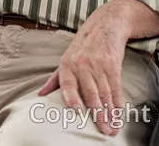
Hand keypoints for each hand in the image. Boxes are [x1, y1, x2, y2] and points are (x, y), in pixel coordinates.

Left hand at [37, 3, 130, 135]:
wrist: (104, 26)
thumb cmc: (81, 48)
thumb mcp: (65, 60)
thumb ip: (54, 80)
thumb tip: (40, 96)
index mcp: (66, 65)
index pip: (67, 84)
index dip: (72, 97)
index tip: (76, 111)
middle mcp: (81, 65)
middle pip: (90, 93)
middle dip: (97, 114)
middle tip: (103, 131)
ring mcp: (98, 64)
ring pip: (104, 93)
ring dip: (110, 113)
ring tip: (112, 128)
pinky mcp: (113, 65)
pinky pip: (116, 87)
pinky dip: (118, 102)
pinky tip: (119, 113)